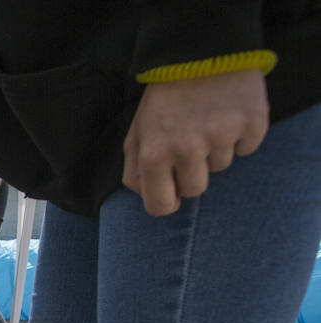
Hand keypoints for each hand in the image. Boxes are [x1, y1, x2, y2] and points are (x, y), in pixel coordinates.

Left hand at [122, 69, 267, 215]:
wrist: (202, 51)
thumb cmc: (165, 98)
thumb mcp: (137, 131)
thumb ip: (135, 169)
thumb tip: (147, 196)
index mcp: (153, 154)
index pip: (161, 206)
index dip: (167, 201)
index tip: (172, 192)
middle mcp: (187, 149)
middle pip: (195, 189)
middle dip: (191, 172)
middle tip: (190, 141)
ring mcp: (221, 136)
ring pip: (221, 166)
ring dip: (215, 149)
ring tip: (208, 119)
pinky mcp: (252, 123)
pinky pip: (247, 148)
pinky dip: (241, 135)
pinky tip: (230, 113)